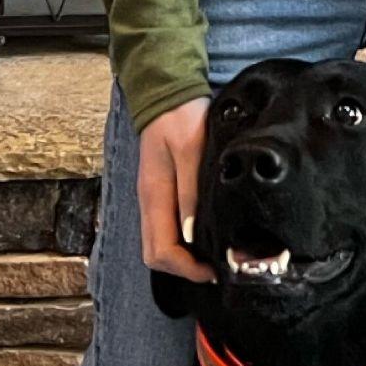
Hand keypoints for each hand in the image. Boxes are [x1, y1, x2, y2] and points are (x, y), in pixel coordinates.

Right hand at [138, 97, 211, 282]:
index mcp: (153, 195)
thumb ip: (190, 191)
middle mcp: (148, 203)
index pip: (160, 251)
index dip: (185, 268)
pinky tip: (204, 236)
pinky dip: (181, 242)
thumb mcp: (191, 149)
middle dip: (183, 269)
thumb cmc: (181, 118)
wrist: (168, 94)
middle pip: (156, 254)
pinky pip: (165, 229)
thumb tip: (192, 235)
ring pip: (159, 244)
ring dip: (182, 257)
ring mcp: (152, 199)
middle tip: (216, 268)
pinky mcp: (160, 192)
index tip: (213, 271)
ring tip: (213, 255)